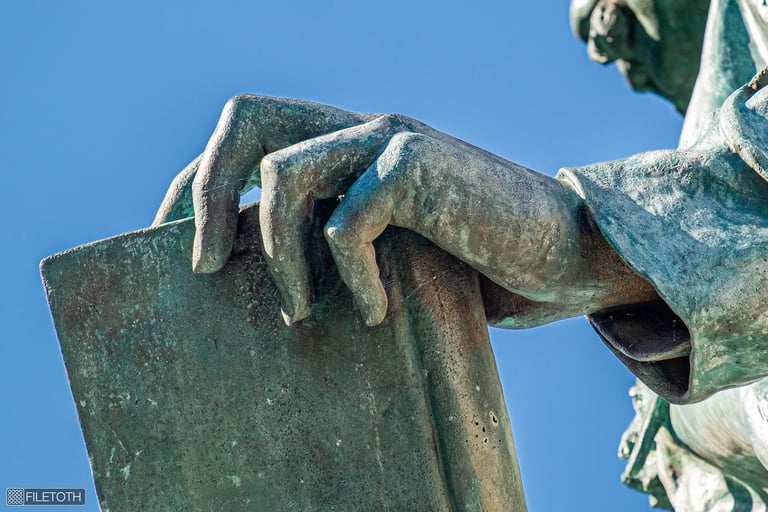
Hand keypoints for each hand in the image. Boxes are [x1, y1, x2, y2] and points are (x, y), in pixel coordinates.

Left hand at [156, 95, 656, 326]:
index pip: (249, 138)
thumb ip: (336, 246)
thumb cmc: (479, 261)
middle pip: (247, 121)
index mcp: (349, 144)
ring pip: (285, 172)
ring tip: (298, 312)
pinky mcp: (422, 171)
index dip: (198, 186)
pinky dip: (349, 278)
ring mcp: (393, 142)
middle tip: (202, 268)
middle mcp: (363, 129)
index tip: (181, 249)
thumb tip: (264, 287)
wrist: (569, 249)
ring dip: (277, 254)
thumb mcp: (393, 251)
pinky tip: (374, 312)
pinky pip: (349, 223)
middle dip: (205, 192)